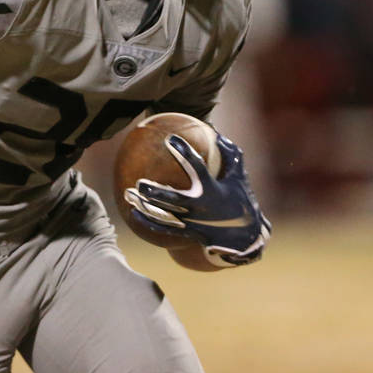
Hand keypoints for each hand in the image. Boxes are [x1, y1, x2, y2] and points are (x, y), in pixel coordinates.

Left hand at [125, 134, 271, 266]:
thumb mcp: (239, 177)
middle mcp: (201, 208)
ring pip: (165, 217)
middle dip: (157, 193)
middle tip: (139, 183)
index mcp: (213, 190)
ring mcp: (192, 223)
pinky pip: (164, 229)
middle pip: (175, 201)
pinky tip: (134, 212)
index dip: (184, 152)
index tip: (170, 139)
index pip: (197, 168)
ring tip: (128, 195)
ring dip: (145, 207)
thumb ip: (230, 155)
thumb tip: (217, 133)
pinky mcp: (187, 233)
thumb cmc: (241, 201)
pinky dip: (148, 222)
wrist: (245, 238)